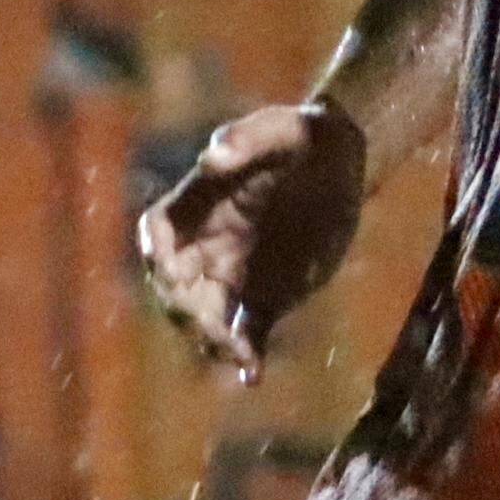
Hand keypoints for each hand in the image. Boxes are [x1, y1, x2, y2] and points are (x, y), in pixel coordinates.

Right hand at [138, 104, 370, 379]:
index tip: (169, 272)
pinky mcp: (264, 298)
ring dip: (214, 340)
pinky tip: (255, 373)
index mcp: (199, 202)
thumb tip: (212, 154)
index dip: (156, 254)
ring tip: (240, 356)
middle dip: (187, 310)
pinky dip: (245, 355)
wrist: (343, 164)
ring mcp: (232, 274)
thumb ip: (249, 137)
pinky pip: (245, 333)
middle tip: (216, 328)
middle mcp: (206, 243)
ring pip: (204, 317)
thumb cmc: (307, 134)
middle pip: (175, 287)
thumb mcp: (286, 126)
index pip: (159, 232)